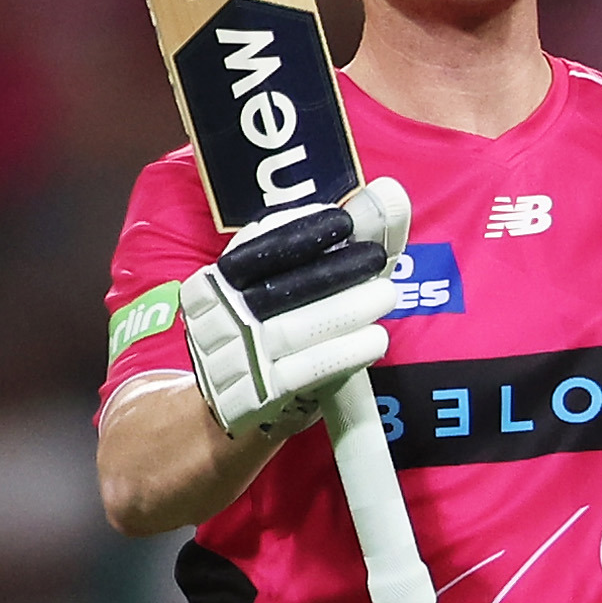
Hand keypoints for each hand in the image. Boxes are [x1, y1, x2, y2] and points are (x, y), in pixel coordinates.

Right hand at [183, 179, 411, 441]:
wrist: (238, 410)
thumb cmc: (275, 332)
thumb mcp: (289, 287)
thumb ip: (335, 242)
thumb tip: (388, 193)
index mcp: (213, 283)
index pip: (253, 250)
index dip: (298, 232)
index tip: (343, 221)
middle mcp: (213, 320)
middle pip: (276, 290)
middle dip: (330, 271)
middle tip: (376, 258)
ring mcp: (229, 363)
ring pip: (291, 331)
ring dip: (344, 311)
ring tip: (385, 294)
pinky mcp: (252, 401)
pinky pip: (301, 373)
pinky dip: (342, 353)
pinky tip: (375, 339)